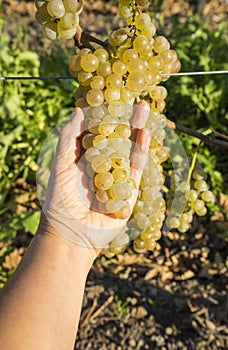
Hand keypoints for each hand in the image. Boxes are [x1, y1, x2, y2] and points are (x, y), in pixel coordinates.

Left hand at [39, 101, 149, 253]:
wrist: (72, 234)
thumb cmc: (60, 200)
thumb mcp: (60, 165)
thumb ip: (68, 138)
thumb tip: (78, 111)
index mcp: (82, 158)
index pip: (95, 131)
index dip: (102, 114)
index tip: (109, 96)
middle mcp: (100, 165)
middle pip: (115, 137)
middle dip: (123, 118)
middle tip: (131, 97)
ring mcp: (116, 176)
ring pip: (129, 148)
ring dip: (136, 129)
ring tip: (144, 108)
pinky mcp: (129, 189)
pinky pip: (136, 167)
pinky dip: (142, 150)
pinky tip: (145, 133)